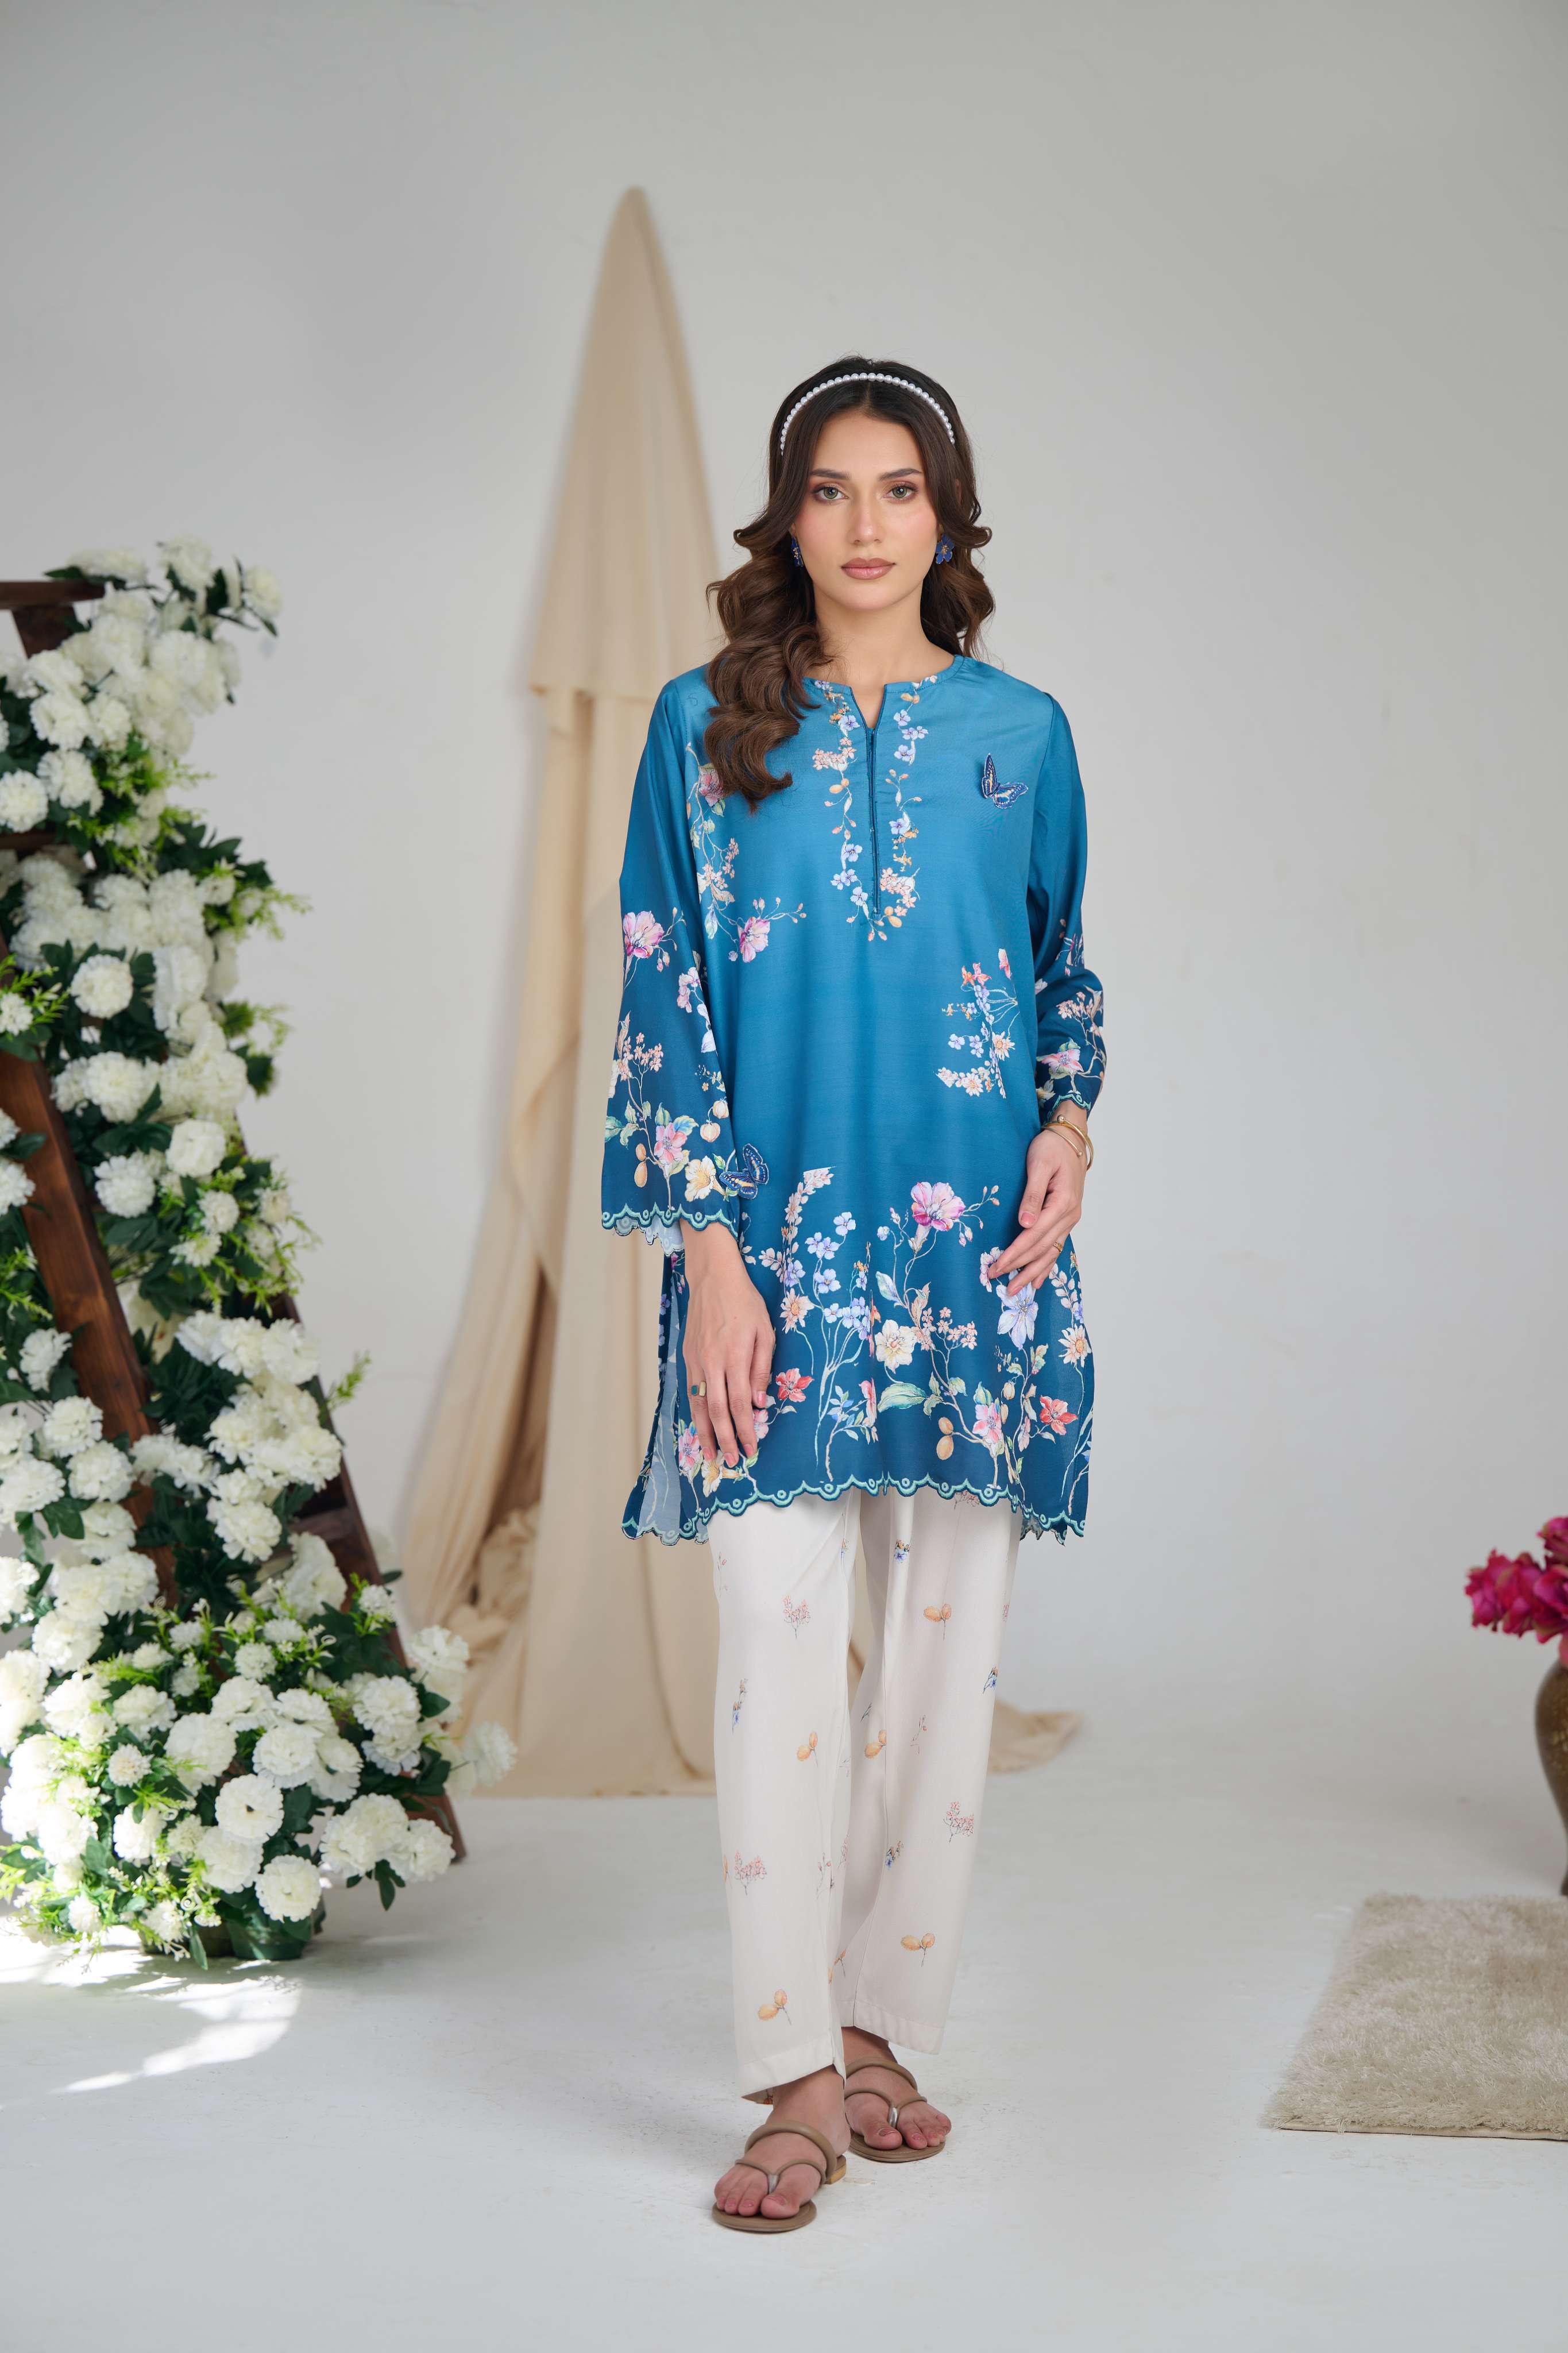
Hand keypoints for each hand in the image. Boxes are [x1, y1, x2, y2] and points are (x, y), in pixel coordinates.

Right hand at [680, 1221, 774, 1468]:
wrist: (713, 1278)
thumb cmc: (745, 1302)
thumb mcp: (765, 1331)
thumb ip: (761, 1368)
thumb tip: (759, 1403)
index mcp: (735, 1357)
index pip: (740, 1403)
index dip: (746, 1429)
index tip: (753, 1448)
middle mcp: (713, 1363)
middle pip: (717, 1411)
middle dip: (725, 1439)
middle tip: (732, 1462)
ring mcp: (697, 1361)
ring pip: (699, 1405)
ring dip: (705, 1433)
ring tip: (711, 1455)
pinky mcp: (688, 1357)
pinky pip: (692, 1392)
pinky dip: (696, 1413)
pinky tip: (701, 1426)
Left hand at [988, 1121, 1086, 1299]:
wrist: (1070, 1139)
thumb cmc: (1051, 1147)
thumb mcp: (1039, 1164)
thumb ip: (1032, 1194)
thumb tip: (1025, 1223)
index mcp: (1063, 1203)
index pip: (1034, 1236)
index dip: (1015, 1254)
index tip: (997, 1266)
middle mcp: (1069, 1216)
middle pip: (1042, 1249)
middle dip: (1020, 1269)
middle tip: (1001, 1286)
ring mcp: (1070, 1219)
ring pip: (1050, 1253)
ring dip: (1033, 1273)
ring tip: (1017, 1290)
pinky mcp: (1066, 1219)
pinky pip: (1055, 1247)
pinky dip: (1046, 1265)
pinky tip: (1037, 1280)